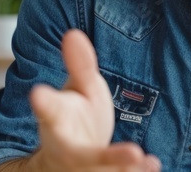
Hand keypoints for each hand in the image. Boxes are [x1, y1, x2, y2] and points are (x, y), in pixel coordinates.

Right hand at [24, 29, 160, 170]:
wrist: (70, 157)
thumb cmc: (75, 117)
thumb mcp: (78, 89)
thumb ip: (80, 66)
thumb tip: (73, 33)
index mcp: (56, 120)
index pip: (48, 110)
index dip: (43, 101)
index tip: (37, 93)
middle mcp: (68, 149)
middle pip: (79, 155)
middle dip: (102, 156)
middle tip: (128, 151)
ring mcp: (86, 168)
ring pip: (101, 171)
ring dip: (120, 167)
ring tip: (139, 158)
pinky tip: (152, 164)